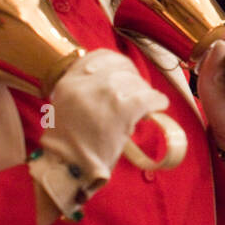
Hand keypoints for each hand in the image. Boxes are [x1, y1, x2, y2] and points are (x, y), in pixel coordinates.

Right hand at [35, 49, 168, 212]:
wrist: (68, 169)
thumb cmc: (67, 146)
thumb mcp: (65, 108)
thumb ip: (84, 92)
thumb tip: (115, 84)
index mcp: (69, 81)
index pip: (100, 56)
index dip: (118, 63)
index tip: (126, 72)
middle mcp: (87, 83)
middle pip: (122, 70)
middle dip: (134, 81)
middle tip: (138, 94)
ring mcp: (106, 93)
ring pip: (137, 83)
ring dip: (144, 94)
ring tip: (146, 106)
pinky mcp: (124, 108)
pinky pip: (150, 97)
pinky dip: (158, 102)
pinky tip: (158, 108)